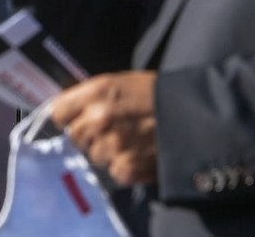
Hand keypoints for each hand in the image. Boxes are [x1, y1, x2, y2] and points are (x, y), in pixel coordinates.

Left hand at [50, 71, 158, 185]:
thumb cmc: (161, 94)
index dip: (68, 117)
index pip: (58, 113)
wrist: (196, 114)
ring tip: (133, 141)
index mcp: (97, 92)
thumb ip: (94, 96)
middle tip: (114, 131)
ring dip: (109, 152)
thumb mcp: (124, 82)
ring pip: (95, 156)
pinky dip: (126, 168)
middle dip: (90, 136)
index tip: (77, 120)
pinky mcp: (127, 168)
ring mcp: (112, 146)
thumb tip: (69, 109)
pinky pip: (114, 172)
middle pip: (76, 137)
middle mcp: (99, 119)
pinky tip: (141, 155)